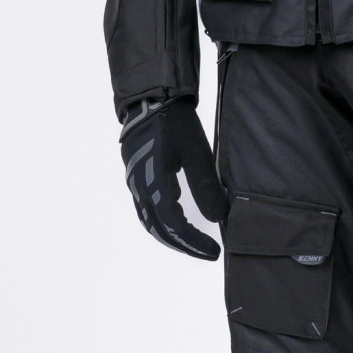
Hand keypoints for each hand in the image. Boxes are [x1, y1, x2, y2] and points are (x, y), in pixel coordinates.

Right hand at [120, 97, 229, 258]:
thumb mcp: (197, 152)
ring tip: (194, 243)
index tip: (213, 251)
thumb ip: (206, 185)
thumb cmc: (174, 122)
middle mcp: (140, 187)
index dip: (193, 242)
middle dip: (183, 244)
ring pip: (150, 221)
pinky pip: (147, 209)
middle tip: (207, 253)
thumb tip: (217, 217)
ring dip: (171, 236)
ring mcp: (135, 183)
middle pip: (158, 228)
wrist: (150, 100)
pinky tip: (179, 221)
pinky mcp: (137, 177)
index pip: (173, 224)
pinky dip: (163, 221)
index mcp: (154, 182)